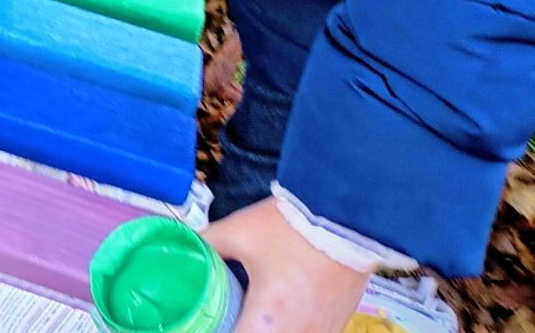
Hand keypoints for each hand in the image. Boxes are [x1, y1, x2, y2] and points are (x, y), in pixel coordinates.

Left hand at [202, 198, 370, 332]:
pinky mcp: (337, 323)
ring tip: (255, 312)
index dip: (220, 332)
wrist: (345, 214)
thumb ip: (208, 244)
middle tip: (232, 315)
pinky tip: (281, 311)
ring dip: (267, 328)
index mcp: (267, 319)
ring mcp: (321, 332)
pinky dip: (291, 327)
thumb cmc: (294, 225)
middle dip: (243, 328)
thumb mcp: (239, 231)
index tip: (215, 321)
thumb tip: (189, 247)